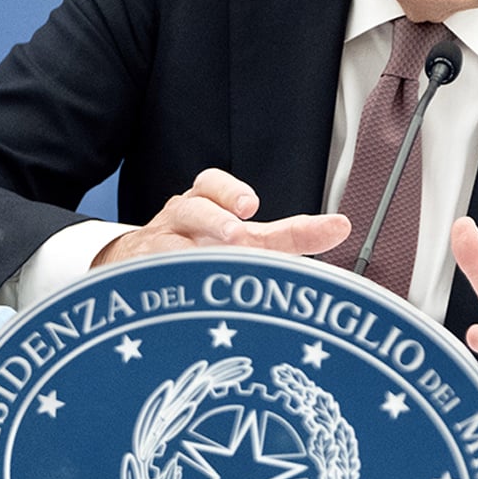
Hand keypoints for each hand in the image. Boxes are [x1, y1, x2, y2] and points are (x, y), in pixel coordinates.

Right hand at [93, 168, 350, 265]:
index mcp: (206, 202)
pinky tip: (179, 294)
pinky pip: (147, 275)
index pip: (213, 184)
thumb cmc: (203, 248)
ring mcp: (155, 247)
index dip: (231, 192)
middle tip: (238, 234)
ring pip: (167, 242)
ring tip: (212, 265)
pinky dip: (163, 282)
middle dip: (216, 219)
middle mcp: (180, 218)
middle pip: (192, 207)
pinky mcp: (138, 275)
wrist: (135, 265)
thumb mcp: (246, 240)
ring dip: (190, 252)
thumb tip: (342, 226)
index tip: (250, 206)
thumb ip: (291, 235)